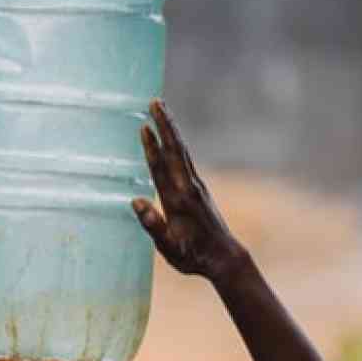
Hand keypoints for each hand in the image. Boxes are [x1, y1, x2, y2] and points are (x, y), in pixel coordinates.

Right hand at [134, 100, 247, 281]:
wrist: (223, 258)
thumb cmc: (193, 257)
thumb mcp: (169, 248)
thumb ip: (154, 226)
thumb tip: (137, 202)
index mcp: (177, 200)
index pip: (161, 168)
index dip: (152, 148)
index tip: (145, 127)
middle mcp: (188, 188)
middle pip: (174, 150)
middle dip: (164, 126)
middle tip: (155, 102)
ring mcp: (195, 186)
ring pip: (181, 151)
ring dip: (171, 129)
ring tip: (161, 109)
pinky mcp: (198, 189)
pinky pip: (185, 159)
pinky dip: (177, 143)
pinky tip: (172, 137)